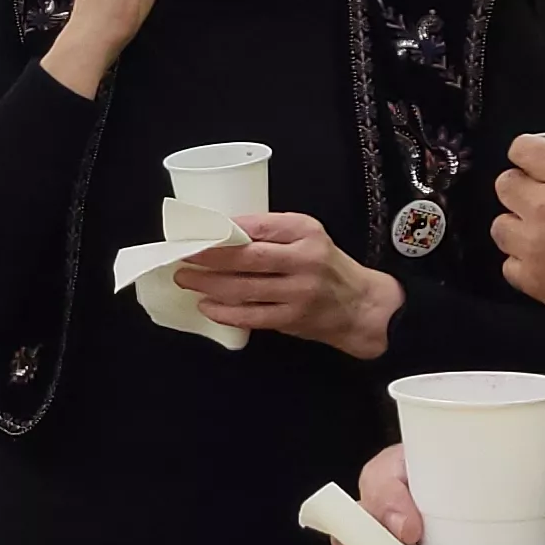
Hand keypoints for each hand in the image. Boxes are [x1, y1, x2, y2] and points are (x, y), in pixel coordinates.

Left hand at [173, 212, 403, 357]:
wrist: (361, 305)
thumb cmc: (326, 265)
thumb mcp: (307, 235)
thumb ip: (271, 232)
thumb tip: (222, 230)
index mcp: (305, 232)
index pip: (258, 226)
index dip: (223, 229)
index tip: (198, 230)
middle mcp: (304, 260)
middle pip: (247, 258)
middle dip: (209, 257)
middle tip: (184, 255)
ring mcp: (298, 292)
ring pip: (244, 288)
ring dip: (208, 284)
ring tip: (186, 278)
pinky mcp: (292, 318)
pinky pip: (250, 316)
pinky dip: (224, 312)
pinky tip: (206, 305)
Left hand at [492, 139, 544, 332]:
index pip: (525, 148)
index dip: (531, 154)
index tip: (540, 163)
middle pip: (504, 184)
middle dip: (521, 188)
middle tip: (543, 199)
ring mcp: (533, 244)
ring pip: (500, 226)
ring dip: (518, 226)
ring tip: (541, 235)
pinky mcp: (533, 280)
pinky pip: (510, 266)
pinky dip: (523, 264)